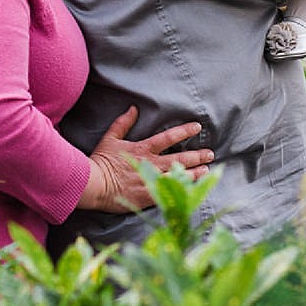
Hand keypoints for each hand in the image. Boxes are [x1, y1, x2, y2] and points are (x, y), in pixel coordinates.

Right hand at [78, 105, 213, 212]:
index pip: (168, 137)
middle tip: (210, 153)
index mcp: (143, 148)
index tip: (197, 127)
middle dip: (196, 155)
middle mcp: (151, 164)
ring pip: (178, 176)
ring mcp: (151, 180)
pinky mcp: (148, 196)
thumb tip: (134, 108)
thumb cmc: (102, 161)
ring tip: (207, 170)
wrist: (95, 185)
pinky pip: (169, 193)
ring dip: (194, 173)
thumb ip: (123, 123)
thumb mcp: (111, 137)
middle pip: (179, 158)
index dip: (184, 131)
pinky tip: (192, 190)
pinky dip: (181, 191)